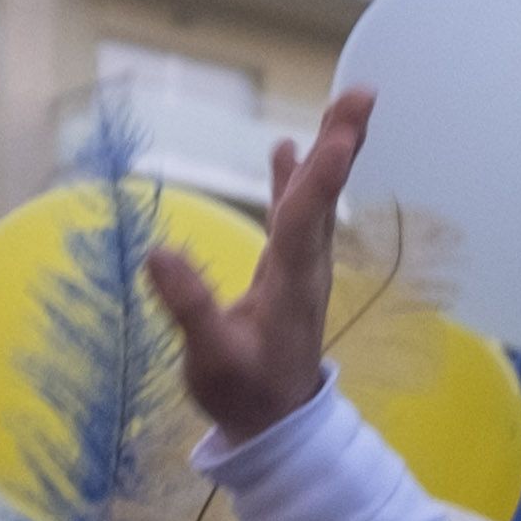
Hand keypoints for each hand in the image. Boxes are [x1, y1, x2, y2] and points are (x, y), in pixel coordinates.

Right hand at [145, 86, 379, 447]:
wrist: (276, 425)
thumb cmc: (243, 394)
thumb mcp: (210, 359)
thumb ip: (190, 308)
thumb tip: (158, 254)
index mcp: (290, 283)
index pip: (305, 221)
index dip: (318, 177)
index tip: (338, 136)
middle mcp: (305, 266)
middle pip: (324, 196)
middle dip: (340, 144)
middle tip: (362, 95)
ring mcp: (301, 266)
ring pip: (317, 199)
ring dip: (329, 151)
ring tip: (345, 106)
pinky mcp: (290, 269)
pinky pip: (298, 212)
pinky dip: (298, 179)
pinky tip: (290, 148)